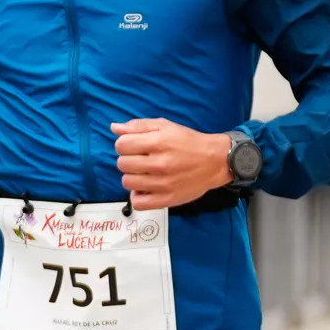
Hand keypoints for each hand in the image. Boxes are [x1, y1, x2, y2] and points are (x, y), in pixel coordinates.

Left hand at [111, 118, 234, 209]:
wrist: (215, 161)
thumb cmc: (189, 142)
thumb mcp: (165, 126)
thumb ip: (138, 126)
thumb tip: (114, 128)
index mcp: (158, 142)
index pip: (121, 145)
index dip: (125, 144)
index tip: (134, 146)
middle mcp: (159, 164)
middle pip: (122, 164)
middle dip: (129, 159)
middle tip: (141, 159)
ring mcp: (163, 184)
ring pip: (127, 182)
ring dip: (133, 176)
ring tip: (145, 173)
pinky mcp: (167, 199)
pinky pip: (139, 202)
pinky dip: (138, 196)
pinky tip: (145, 188)